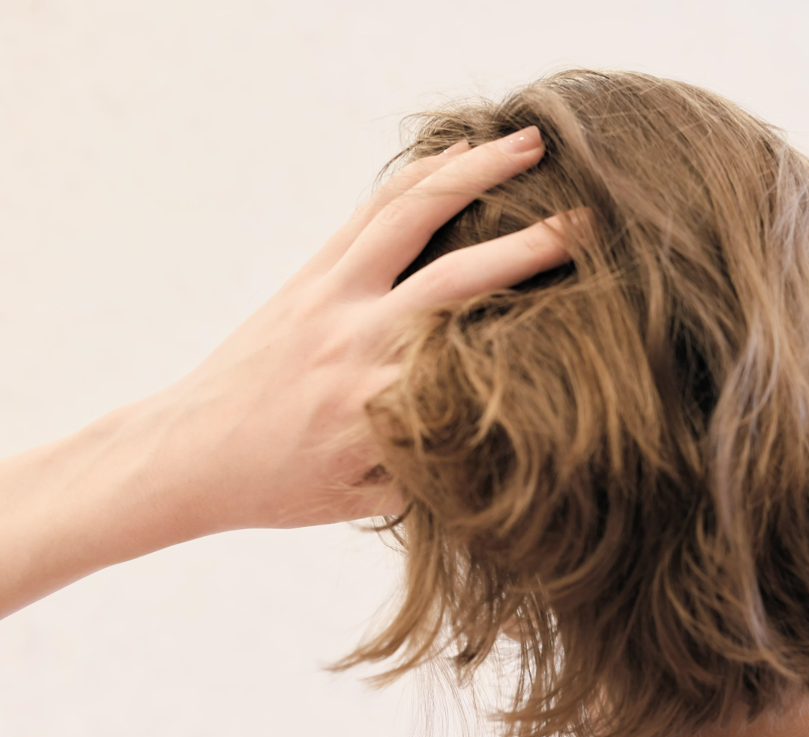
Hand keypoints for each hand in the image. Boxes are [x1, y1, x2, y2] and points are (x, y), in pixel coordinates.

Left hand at [146, 125, 573, 532]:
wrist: (188, 453)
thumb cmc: (282, 486)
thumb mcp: (368, 498)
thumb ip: (437, 470)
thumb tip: (513, 448)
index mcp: (381, 405)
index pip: (479, 361)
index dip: (541, 335)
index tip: (598, 319)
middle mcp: (358, 339)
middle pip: (459, 278)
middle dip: (530, 247)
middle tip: (589, 224)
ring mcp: (332, 295)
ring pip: (411, 217)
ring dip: (475, 173)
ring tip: (531, 143)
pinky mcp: (312, 273)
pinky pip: (371, 211)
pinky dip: (418, 176)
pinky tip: (461, 152)